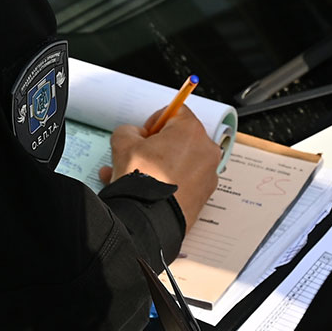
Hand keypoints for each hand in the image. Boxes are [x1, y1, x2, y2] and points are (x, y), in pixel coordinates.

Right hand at [101, 107, 219, 228]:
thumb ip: (129, 130)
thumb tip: (135, 135)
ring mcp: (208, 175)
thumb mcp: (123, 143)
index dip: (156, 120)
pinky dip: (168, 181)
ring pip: (180, 162)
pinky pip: (185, 180)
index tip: (145, 133)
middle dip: (157, 145)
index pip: (176, 111)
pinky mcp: (204, 195)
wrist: (149, 219)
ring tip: (134, 176)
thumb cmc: (142, 179)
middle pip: (180, 139)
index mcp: (191, 131)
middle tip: (139, 155)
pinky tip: (145, 189)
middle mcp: (206, 151)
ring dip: (159, 165)